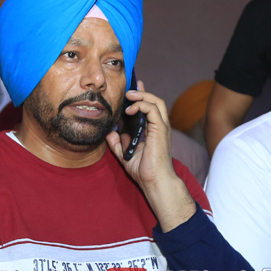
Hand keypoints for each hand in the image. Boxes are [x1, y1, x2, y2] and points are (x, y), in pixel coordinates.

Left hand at [105, 81, 194, 231]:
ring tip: (129, 95)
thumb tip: (109, 133)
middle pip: (154, 100)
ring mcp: (161, 127)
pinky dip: (141, 105)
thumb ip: (117, 143)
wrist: (154, 181)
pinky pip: (153, 109)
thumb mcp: (124, 154)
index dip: (140, 97)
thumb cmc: (143, 170)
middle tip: (128, 88)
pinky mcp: (161, 129)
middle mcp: (159, 126)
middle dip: (141, 91)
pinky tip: (129, 109)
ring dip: (141, 95)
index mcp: (152, 130)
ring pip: (156, 101)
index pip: (148, 108)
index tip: (128, 91)